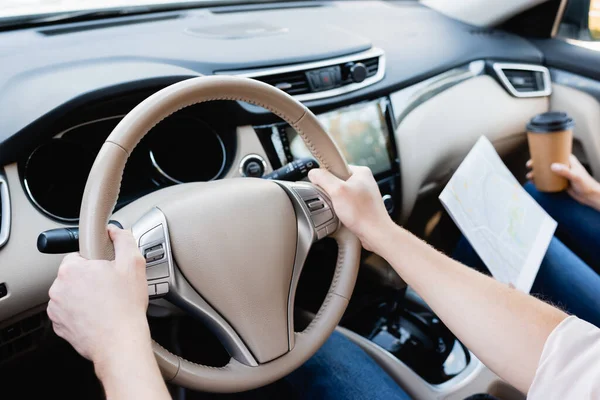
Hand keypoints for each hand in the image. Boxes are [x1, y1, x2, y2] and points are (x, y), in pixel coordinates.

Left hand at [47, 226, 149, 367]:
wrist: (120, 343)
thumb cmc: (125, 307)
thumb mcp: (133, 264)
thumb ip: (123, 239)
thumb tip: (114, 230)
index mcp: (71, 269)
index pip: (79, 255)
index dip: (97, 262)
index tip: (109, 272)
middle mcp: (58, 288)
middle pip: (75, 275)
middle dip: (91, 279)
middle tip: (112, 289)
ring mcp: (56, 309)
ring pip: (72, 294)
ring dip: (85, 296)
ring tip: (107, 305)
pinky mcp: (59, 326)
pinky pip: (70, 312)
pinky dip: (82, 313)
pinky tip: (99, 316)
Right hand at [308, 165, 393, 250]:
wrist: (376, 234)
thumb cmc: (363, 214)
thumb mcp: (337, 191)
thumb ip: (323, 178)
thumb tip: (314, 173)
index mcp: (361, 171)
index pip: (335, 166)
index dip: (326, 177)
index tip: (325, 186)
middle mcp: (364, 181)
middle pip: (336, 181)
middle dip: (331, 192)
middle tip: (334, 200)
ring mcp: (363, 194)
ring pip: (340, 194)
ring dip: (335, 202)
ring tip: (340, 209)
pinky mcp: (362, 206)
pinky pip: (345, 204)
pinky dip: (341, 210)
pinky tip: (343, 215)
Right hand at [526, 155, 599, 210]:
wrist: (590, 196)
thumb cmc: (586, 184)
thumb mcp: (575, 176)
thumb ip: (565, 171)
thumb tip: (552, 166)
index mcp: (568, 160)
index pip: (554, 153)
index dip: (543, 153)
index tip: (535, 156)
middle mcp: (563, 165)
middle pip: (547, 162)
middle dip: (537, 164)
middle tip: (529, 166)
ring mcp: (560, 174)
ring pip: (546, 171)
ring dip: (537, 173)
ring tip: (530, 176)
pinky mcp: (559, 182)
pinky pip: (547, 180)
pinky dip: (540, 180)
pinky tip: (534, 182)